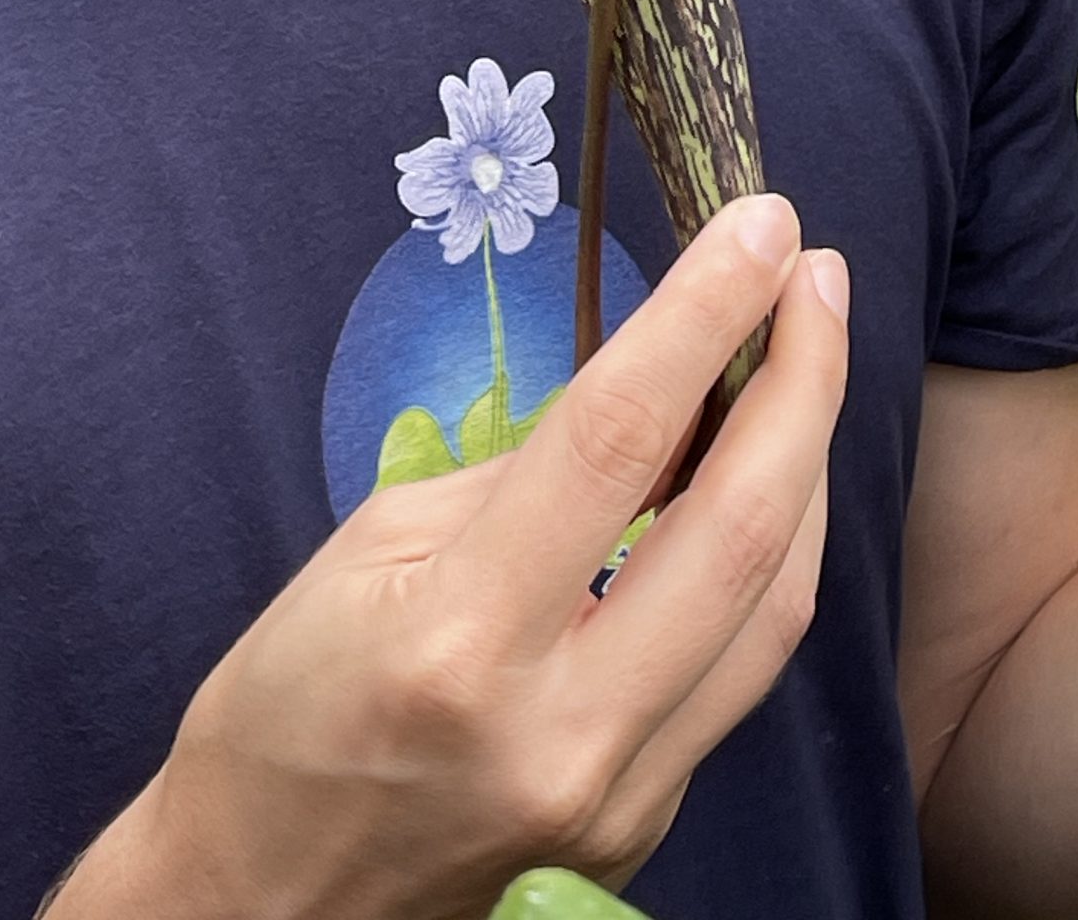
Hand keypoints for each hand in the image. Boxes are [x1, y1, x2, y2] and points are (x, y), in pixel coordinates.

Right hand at [57, 193, 847, 919]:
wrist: (262, 910)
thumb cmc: (283, 715)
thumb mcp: (368, 556)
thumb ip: (518, 481)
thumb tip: (643, 394)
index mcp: (464, 640)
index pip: (617, 440)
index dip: (700, 316)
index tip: (757, 225)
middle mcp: (564, 728)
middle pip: (742, 527)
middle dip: (802, 379)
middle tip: (815, 271)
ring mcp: (623, 795)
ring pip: (778, 607)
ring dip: (808, 465)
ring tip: (805, 355)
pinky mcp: (648, 827)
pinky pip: (740, 671)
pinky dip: (767, 561)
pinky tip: (762, 483)